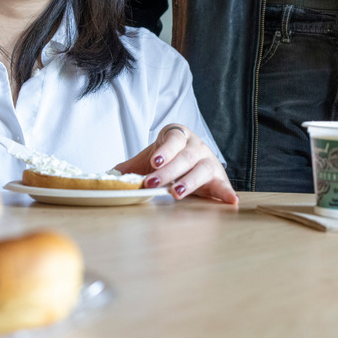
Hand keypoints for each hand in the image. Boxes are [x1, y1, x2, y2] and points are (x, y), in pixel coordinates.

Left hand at [113, 124, 237, 204]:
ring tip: (177, 193)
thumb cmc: (169, 159)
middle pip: (184, 157)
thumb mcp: (150, 159)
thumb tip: (107, 176)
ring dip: (189, 182)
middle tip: (153, 183)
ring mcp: (209, 161)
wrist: (191, 159)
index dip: (164, 150)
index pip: (173, 140)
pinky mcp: (219, 178)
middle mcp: (196, 146)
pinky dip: (226, 193)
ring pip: (201, 169)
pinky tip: (230, 201)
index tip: (154, 161)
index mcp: (178, 136)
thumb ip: (130, 167)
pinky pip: (223, 184)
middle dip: (168, 171)